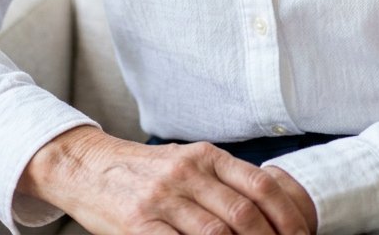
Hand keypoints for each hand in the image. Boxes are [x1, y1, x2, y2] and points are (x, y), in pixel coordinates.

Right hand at [18, 125, 316, 234]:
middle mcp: (188, 172)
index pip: (261, 187)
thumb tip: (271, 201)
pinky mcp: (140, 222)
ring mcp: (164, 198)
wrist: (91, 167)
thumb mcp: (188, 161)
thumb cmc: (146, 171)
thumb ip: (223, 178)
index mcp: (206, 156)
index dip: (287, 217)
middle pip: (244, 215)